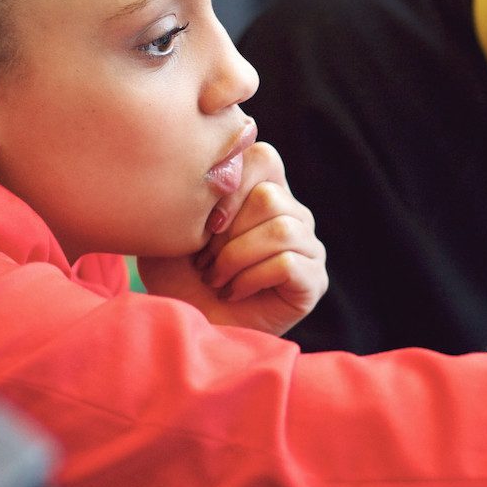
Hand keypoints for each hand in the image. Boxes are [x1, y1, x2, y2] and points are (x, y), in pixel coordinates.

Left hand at [139, 142, 326, 335]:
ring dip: (236, 258)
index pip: (264, 157)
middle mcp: (293, 215)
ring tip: (216, 279)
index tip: (202, 223)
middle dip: (227, 233)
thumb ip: (187, 193)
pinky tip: (234, 293)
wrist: (188, 329)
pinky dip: (251, 279)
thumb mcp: (172, 229)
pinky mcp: (314, 281)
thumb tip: (201, 169)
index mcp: (264, 192)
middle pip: (270, 196)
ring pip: (282, 229)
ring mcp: (308, 248)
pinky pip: (288, 263)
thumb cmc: (179, 278)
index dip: (230, 185)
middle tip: (204, 262)